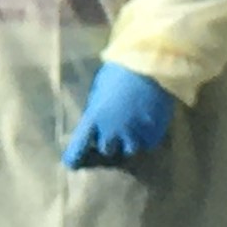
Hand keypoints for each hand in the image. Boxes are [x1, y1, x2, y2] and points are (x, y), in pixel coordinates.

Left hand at [60, 62, 175, 170]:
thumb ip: (96, 112)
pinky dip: (146, 137)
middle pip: (106, 151)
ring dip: (129, 142)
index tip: (73, 163)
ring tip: (134, 126)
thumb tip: (96, 124)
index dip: (75, 158)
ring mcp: (134, 135)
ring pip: (129, 150)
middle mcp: (112, 131)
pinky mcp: (153, 135)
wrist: (151, 64)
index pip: (78, 150)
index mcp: (94, 118)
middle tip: (115, 130)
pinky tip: (148, 121)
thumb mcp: (99, 91)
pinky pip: (147, 144)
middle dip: (109, 143)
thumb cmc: (121, 71)